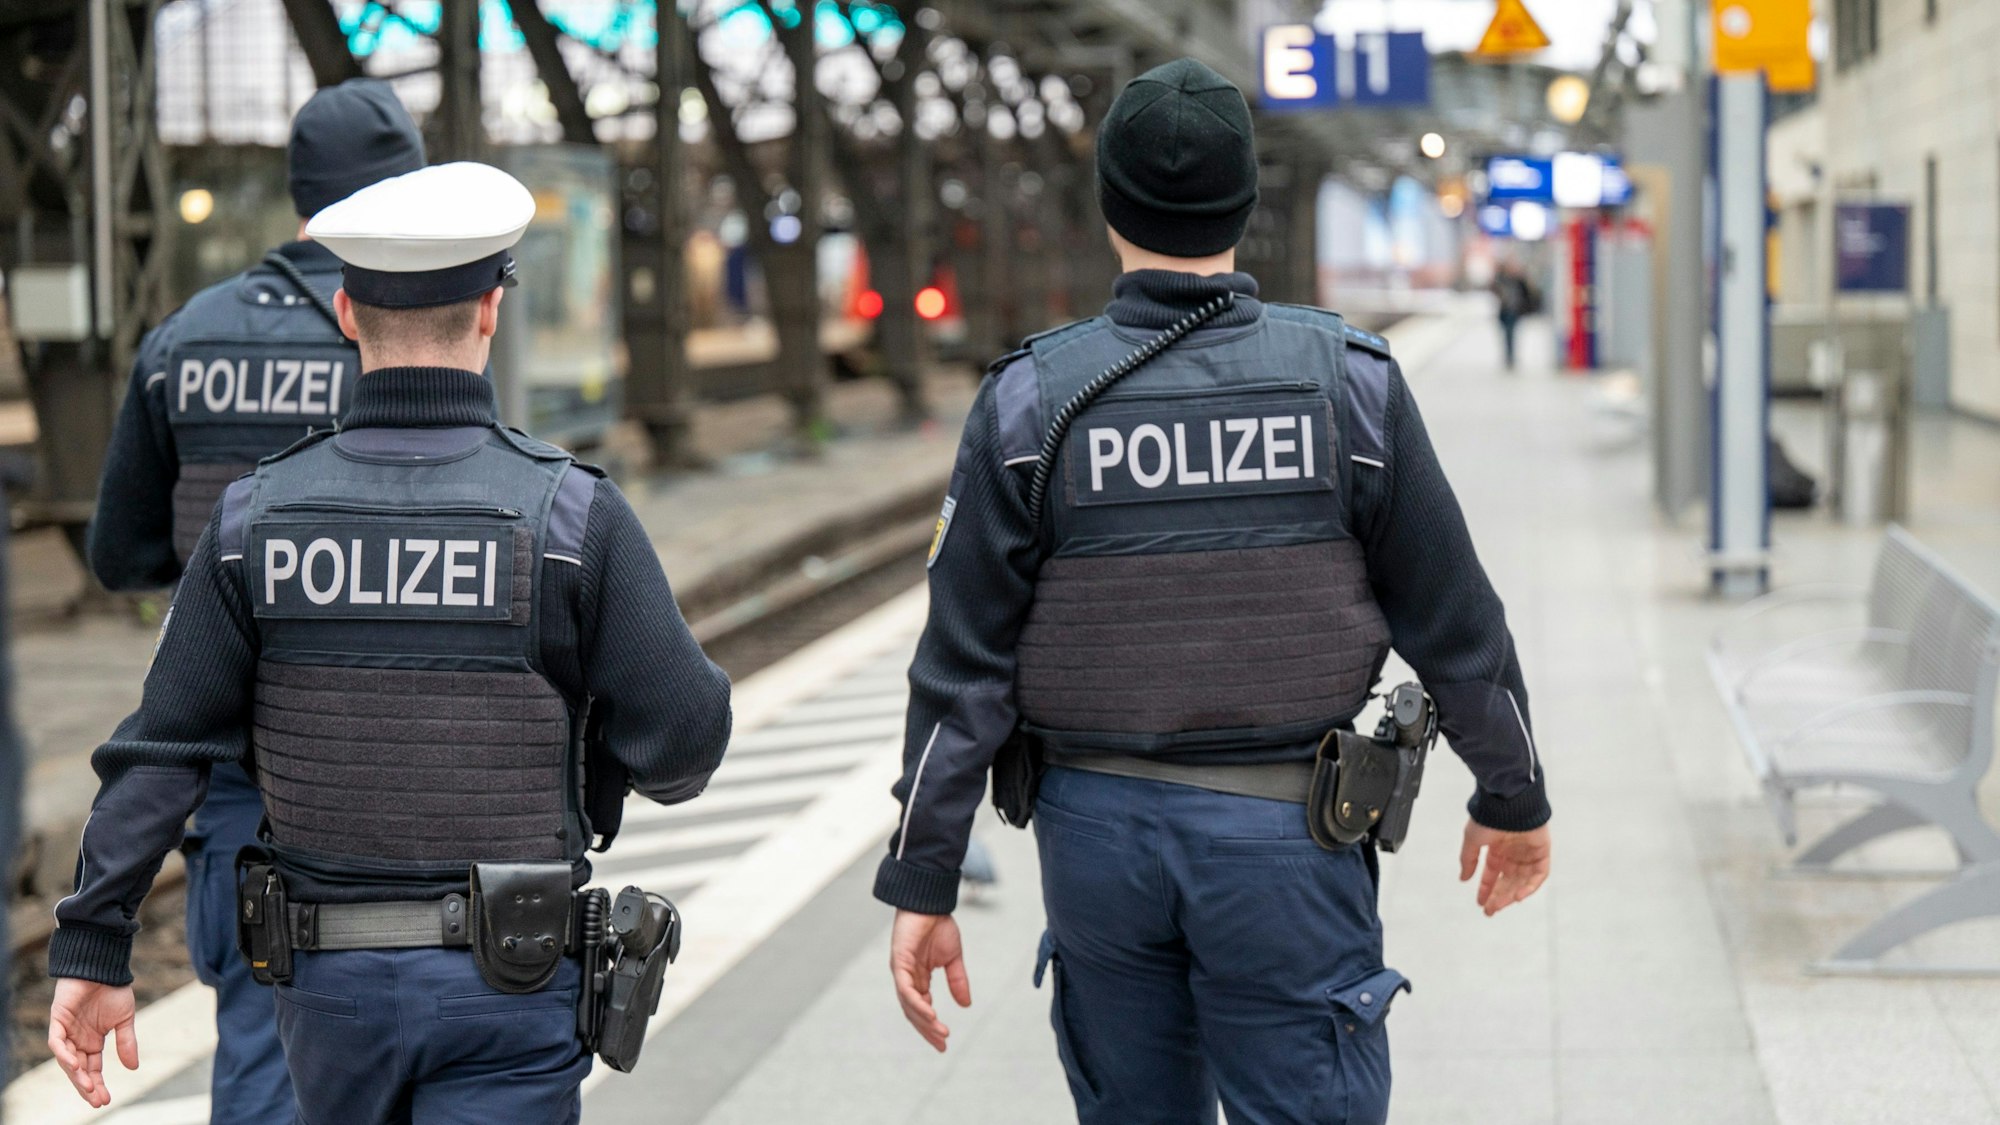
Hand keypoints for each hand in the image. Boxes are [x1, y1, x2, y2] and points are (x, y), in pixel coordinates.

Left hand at [48, 978, 139, 1107]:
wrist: (103, 967)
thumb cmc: (113, 990)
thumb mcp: (125, 1020)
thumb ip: (127, 1042)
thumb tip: (133, 1068)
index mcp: (93, 1041)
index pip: (93, 1069)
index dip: (97, 1084)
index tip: (106, 1099)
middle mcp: (78, 1040)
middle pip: (79, 1070)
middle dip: (87, 1086)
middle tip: (96, 1100)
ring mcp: (66, 1031)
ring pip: (67, 1060)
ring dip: (76, 1075)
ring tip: (88, 1087)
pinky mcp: (58, 1020)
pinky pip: (57, 1042)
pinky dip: (64, 1054)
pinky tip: (76, 1064)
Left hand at [890, 909, 970, 1052]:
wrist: (931, 901)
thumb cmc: (938, 925)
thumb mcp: (953, 958)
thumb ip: (957, 981)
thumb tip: (966, 1005)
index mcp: (918, 978)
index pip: (922, 1008)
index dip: (931, 1026)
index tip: (945, 1042)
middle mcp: (907, 978)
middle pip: (913, 1012)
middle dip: (927, 1030)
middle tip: (942, 1045)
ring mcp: (901, 971)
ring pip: (909, 1004)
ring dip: (924, 1020)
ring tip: (939, 1031)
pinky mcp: (899, 962)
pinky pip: (905, 988)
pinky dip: (916, 1002)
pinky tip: (929, 1012)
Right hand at [1458, 820, 1551, 916]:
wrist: (1508, 803)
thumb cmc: (1490, 818)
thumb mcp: (1472, 840)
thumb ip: (1468, 860)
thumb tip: (1463, 878)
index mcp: (1497, 849)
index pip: (1492, 874)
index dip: (1486, 889)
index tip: (1481, 903)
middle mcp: (1512, 853)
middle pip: (1507, 881)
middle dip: (1498, 897)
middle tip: (1490, 910)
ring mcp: (1528, 854)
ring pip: (1522, 881)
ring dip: (1512, 895)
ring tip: (1501, 905)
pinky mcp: (1542, 852)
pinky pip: (1539, 874)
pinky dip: (1530, 887)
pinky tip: (1518, 896)